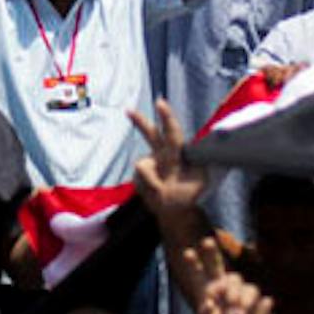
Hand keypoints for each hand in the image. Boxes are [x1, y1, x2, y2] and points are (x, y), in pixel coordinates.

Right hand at [130, 98, 206, 216]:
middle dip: (140, 121)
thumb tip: (144, 169)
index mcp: (179, 154)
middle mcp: (164, 154)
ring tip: (161, 194)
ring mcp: (151, 163)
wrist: (176, 210)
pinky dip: (145, 188)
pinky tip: (153, 192)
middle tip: (129, 110)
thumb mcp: (184, 191)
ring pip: (142, 167)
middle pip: (151, 134)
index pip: (173, 133)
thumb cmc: (185, 198)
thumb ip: (160, 181)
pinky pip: (138, 179)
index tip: (159, 103)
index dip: (166, 117)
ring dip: (149, 184)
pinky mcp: (142, 173)